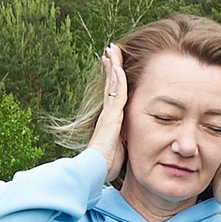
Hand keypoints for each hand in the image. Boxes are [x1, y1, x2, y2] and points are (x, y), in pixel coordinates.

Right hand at [88, 40, 129, 175]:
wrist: (95, 171)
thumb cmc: (104, 166)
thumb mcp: (118, 150)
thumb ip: (121, 142)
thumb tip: (126, 143)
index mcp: (110, 120)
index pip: (113, 94)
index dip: (112, 80)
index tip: (113, 66)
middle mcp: (107, 113)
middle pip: (111, 85)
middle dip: (110, 67)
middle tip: (110, 51)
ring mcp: (108, 113)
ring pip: (113, 84)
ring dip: (113, 66)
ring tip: (111, 50)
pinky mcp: (111, 116)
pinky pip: (116, 93)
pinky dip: (116, 78)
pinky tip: (117, 66)